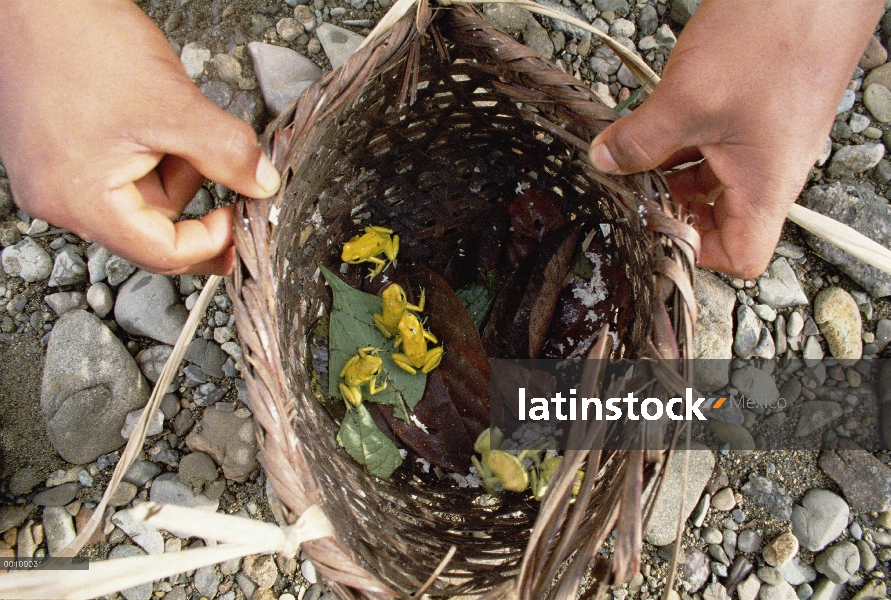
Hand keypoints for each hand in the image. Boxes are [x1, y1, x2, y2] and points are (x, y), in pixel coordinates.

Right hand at [0, 0, 279, 274]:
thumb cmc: (77, 39)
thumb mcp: (173, 105)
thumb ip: (227, 153)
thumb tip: (262, 184)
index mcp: (79, 201)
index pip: (162, 254)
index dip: (211, 241)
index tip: (239, 219)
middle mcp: (59, 198)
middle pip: (151, 226)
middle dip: (191, 190)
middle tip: (216, 157)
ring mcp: (56, 175)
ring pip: (142, 195)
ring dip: (173, 165)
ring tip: (171, 116)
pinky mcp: (60, 152)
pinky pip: (122, 169)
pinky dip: (152, 149)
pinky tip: (153, 114)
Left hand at [588, 0, 883, 278]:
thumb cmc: (774, 37)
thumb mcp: (688, 98)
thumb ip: (641, 140)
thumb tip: (606, 162)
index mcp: (765, 185)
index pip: (742, 255)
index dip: (698, 253)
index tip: (656, 231)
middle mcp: (770, 170)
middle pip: (721, 217)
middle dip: (673, 206)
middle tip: (632, 189)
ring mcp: (765, 141)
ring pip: (714, 178)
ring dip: (673, 171)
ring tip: (636, 155)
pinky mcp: (757, 112)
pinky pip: (717, 144)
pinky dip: (684, 142)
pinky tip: (655, 125)